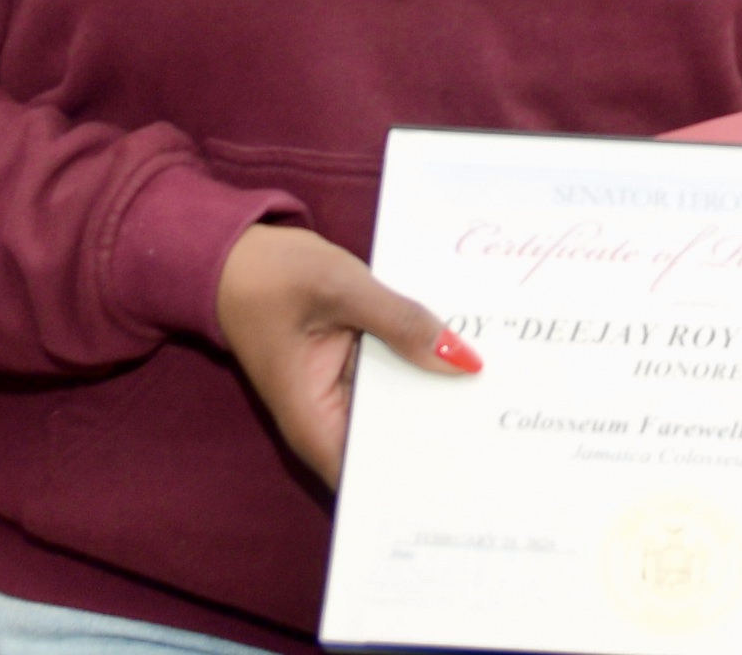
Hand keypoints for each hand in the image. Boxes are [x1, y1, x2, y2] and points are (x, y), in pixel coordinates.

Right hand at [211, 222, 479, 487]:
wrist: (234, 255)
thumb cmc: (269, 275)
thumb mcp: (341, 288)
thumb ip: (400, 322)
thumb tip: (462, 360)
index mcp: (314, 423)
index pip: (373, 480)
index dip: (420, 486)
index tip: (474, 482)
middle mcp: (330, 421)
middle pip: (396, 447)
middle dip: (445, 437)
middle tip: (507, 427)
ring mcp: (343, 396)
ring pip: (401, 411)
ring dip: (438, 396)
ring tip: (503, 395)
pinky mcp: (354, 372)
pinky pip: (395, 379)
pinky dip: (423, 367)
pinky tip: (468, 356)